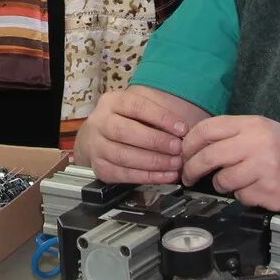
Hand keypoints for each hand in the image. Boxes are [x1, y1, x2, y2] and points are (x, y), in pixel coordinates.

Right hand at [75, 88, 193, 183]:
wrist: (96, 139)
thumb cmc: (127, 121)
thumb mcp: (139, 109)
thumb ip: (158, 116)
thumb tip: (183, 130)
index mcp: (111, 102)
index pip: (136, 105)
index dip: (160, 117)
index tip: (182, 128)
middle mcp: (99, 122)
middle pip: (124, 131)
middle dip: (155, 141)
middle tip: (178, 148)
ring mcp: (96, 146)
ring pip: (122, 155)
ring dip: (153, 162)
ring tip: (175, 164)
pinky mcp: (99, 168)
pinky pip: (123, 175)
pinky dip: (147, 177)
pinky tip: (166, 176)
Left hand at [180, 116, 279, 211]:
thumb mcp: (265, 130)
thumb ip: (234, 134)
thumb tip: (196, 145)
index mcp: (254, 124)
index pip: (207, 129)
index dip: (189, 144)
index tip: (183, 154)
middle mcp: (258, 143)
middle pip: (208, 156)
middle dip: (192, 169)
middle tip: (188, 176)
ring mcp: (264, 168)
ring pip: (222, 180)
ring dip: (223, 184)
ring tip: (239, 180)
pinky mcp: (269, 191)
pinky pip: (241, 196)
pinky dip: (244, 195)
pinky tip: (260, 188)